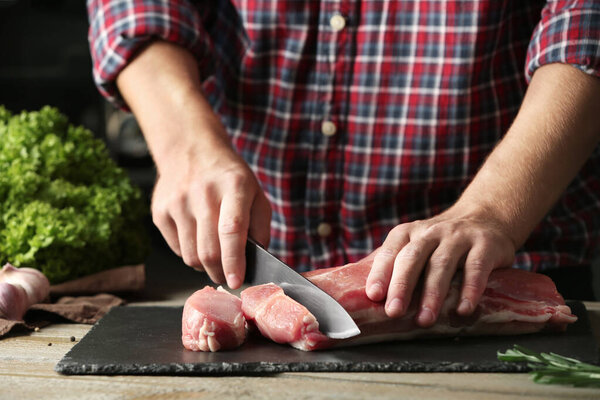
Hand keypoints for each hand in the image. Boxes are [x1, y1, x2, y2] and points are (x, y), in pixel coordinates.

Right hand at [115, 41, 271, 289]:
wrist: (191, 150)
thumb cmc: (229, 178)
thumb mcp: (255, 193)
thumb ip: (260, 226)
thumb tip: (256, 260)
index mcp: (234, 186)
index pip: (232, 230)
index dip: (234, 260)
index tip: (237, 281)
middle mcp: (203, 193)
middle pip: (208, 250)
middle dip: (220, 273)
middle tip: (228, 277)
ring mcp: (178, 202)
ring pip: (190, 256)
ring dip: (205, 266)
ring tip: (214, 255)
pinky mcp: (160, 211)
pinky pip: (177, 249)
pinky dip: (190, 253)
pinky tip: (197, 237)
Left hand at [365, 206, 514, 326]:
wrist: (487, 217)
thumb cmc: (442, 241)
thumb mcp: (416, 243)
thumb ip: (394, 263)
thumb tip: (364, 293)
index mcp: (408, 233)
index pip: (391, 251)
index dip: (381, 273)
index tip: (373, 295)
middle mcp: (431, 232)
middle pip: (413, 258)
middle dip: (402, 286)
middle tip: (394, 312)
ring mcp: (459, 237)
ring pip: (442, 265)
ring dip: (432, 294)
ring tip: (425, 320)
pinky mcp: (486, 245)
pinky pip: (476, 268)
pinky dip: (470, 290)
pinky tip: (463, 309)